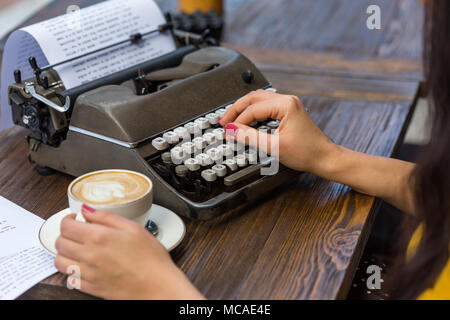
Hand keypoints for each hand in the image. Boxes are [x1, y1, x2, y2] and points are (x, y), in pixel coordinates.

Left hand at [54, 206, 203, 299]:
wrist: (158, 286)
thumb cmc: (151, 258)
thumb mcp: (133, 228)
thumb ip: (107, 217)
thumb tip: (87, 210)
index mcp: (98, 237)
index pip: (66, 226)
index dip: (68, 219)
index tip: (75, 219)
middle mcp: (89, 256)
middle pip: (59, 243)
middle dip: (66, 234)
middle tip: (78, 232)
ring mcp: (88, 274)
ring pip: (60, 262)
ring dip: (65, 252)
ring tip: (77, 248)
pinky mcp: (91, 288)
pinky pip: (70, 279)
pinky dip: (72, 270)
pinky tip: (84, 265)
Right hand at [219, 90, 337, 175]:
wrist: (325, 158)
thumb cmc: (307, 153)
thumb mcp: (274, 146)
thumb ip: (250, 137)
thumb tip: (232, 130)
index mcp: (286, 105)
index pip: (253, 108)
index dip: (237, 120)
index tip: (227, 130)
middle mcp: (287, 100)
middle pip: (253, 98)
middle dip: (236, 109)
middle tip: (223, 121)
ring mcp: (289, 104)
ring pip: (259, 100)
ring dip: (244, 109)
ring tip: (231, 120)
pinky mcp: (288, 111)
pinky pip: (266, 105)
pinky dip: (253, 112)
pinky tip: (246, 120)